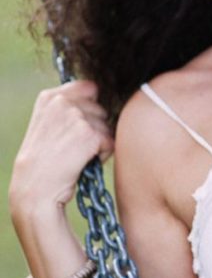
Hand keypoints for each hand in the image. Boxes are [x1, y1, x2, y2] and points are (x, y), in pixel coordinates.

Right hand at [9, 81, 114, 223]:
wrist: (35, 189)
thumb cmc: (44, 161)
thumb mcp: (48, 125)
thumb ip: (69, 107)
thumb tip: (99, 95)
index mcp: (50, 97)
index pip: (89, 88)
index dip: (91, 108)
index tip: (77, 127)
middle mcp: (62, 102)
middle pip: (101, 110)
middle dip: (95, 129)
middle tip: (72, 147)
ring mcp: (76, 117)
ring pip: (107, 126)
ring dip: (99, 143)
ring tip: (75, 156)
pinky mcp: (89, 134)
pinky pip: (111, 142)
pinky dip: (102, 156)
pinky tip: (83, 163)